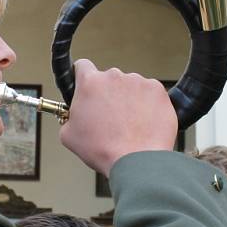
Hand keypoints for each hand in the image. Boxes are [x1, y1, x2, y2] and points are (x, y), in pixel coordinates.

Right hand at [59, 59, 176, 176]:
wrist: (136, 160)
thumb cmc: (102, 149)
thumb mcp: (69, 136)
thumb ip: (69, 117)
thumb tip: (74, 115)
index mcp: (90, 83)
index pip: (82, 66)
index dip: (83, 77)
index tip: (87, 86)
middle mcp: (114, 76)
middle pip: (109, 80)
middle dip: (109, 94)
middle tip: (110, 117)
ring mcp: (138, 82)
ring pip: (131, 87)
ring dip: (129, 99)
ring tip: (130, 125)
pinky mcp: (157, 90)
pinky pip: (150, 94)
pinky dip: (148, 105)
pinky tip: (144, 123)